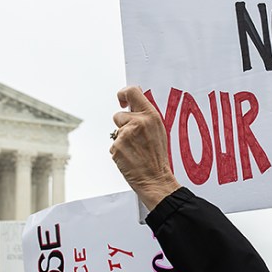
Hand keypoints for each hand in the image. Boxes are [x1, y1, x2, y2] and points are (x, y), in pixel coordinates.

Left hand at [110, 86, 181, 210]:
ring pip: (116, 132)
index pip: (132, 92)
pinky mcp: (117, 147)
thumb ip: (145, 116)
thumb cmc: (158, 157)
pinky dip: (120, 151)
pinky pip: (114, 144)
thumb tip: (132, 103)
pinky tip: (131, 157)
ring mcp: (126, 135)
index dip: (123, 94)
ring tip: (135, 150)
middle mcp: (138, 122)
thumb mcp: (158, 130)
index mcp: (151, 116)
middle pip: (119, 115)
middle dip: (123, 125)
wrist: (156, 179)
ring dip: (122, 139)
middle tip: (135, 138)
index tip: (122, 101)